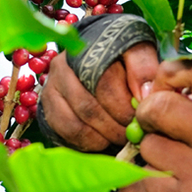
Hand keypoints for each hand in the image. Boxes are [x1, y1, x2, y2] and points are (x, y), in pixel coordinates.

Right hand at [40, 43, 158, 151]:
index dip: (124, 105)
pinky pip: (66, 133)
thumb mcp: (137, 53)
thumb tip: (144, 94)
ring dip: (101, 137)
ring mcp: (51, 88)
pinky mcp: (47, 108)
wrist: (96, 61)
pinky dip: (87, 142)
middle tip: (132, 133)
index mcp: (86, 49)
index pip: (103, 83)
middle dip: (115, 126)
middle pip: (88, 107)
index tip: (140, 117)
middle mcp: (62, 66)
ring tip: (119, 137)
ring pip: (75, 124)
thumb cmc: (121, 57)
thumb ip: (144, 68)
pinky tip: (102, 139)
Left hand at [135, 57, 191, 191]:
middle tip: (154, 123)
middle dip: (148, 112)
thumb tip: (160, 87)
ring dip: (153, 151)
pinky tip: (177, 185)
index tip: (169, 88)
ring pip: (148, 145)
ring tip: (174, 161)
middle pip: (158, 106)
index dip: (171, 73)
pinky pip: (148, 178)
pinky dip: (155, 179)